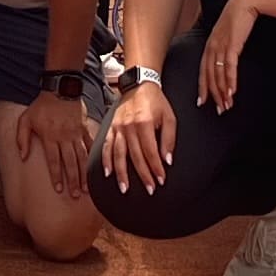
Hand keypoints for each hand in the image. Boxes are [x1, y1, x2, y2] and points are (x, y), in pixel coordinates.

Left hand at [19, 91, 92, 199]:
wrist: (60, 89)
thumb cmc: (41, 106)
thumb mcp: (25, 120)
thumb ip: (22, 139)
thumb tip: (22, 157)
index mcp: (49, 137)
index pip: (54, 161)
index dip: (56, 176)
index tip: (59, 190)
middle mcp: (64, 137)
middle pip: (69, 162)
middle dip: (73, 180)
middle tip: (75, 194)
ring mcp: (75, 133)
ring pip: (81, 157)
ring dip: (84, 173)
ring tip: (86, 188)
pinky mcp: (84, 129)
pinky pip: (90, 144)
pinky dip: (93, 157)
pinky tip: (96, 169)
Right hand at [102, 74, 174, 189]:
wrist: (139, 85)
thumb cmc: (156, 102)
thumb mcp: (170, 118)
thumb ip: (169, 140)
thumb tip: (167, 160)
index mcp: (145, 123)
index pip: (151, 152)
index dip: (156, 168)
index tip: (161, 180)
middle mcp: (129, 127)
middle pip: (135, 156)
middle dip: (143, 175)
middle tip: (149, 190)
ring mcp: (118, 128)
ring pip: (118, 154)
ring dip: (122, 173)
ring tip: (125, 188)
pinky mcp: (111, 128)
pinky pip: (106, 146)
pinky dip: (106, 160)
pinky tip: (108, 173)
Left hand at [197, 0, 259, 108]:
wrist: (245, 2)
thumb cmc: (238, 18)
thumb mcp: (227, 34)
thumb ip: (224, 46)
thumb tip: (226, 60)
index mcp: (209, 46)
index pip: (203, 71)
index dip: (203, 87)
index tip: (203, 102)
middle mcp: (212, 47)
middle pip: (209, 76)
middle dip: (214, 95)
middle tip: (218, 109)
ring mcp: (221, 46)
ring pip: (219, 74)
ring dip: (223, 91)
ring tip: (227, 105)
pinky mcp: (232, 45)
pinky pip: (229, 67)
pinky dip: (230, 80)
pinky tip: (232, 91)